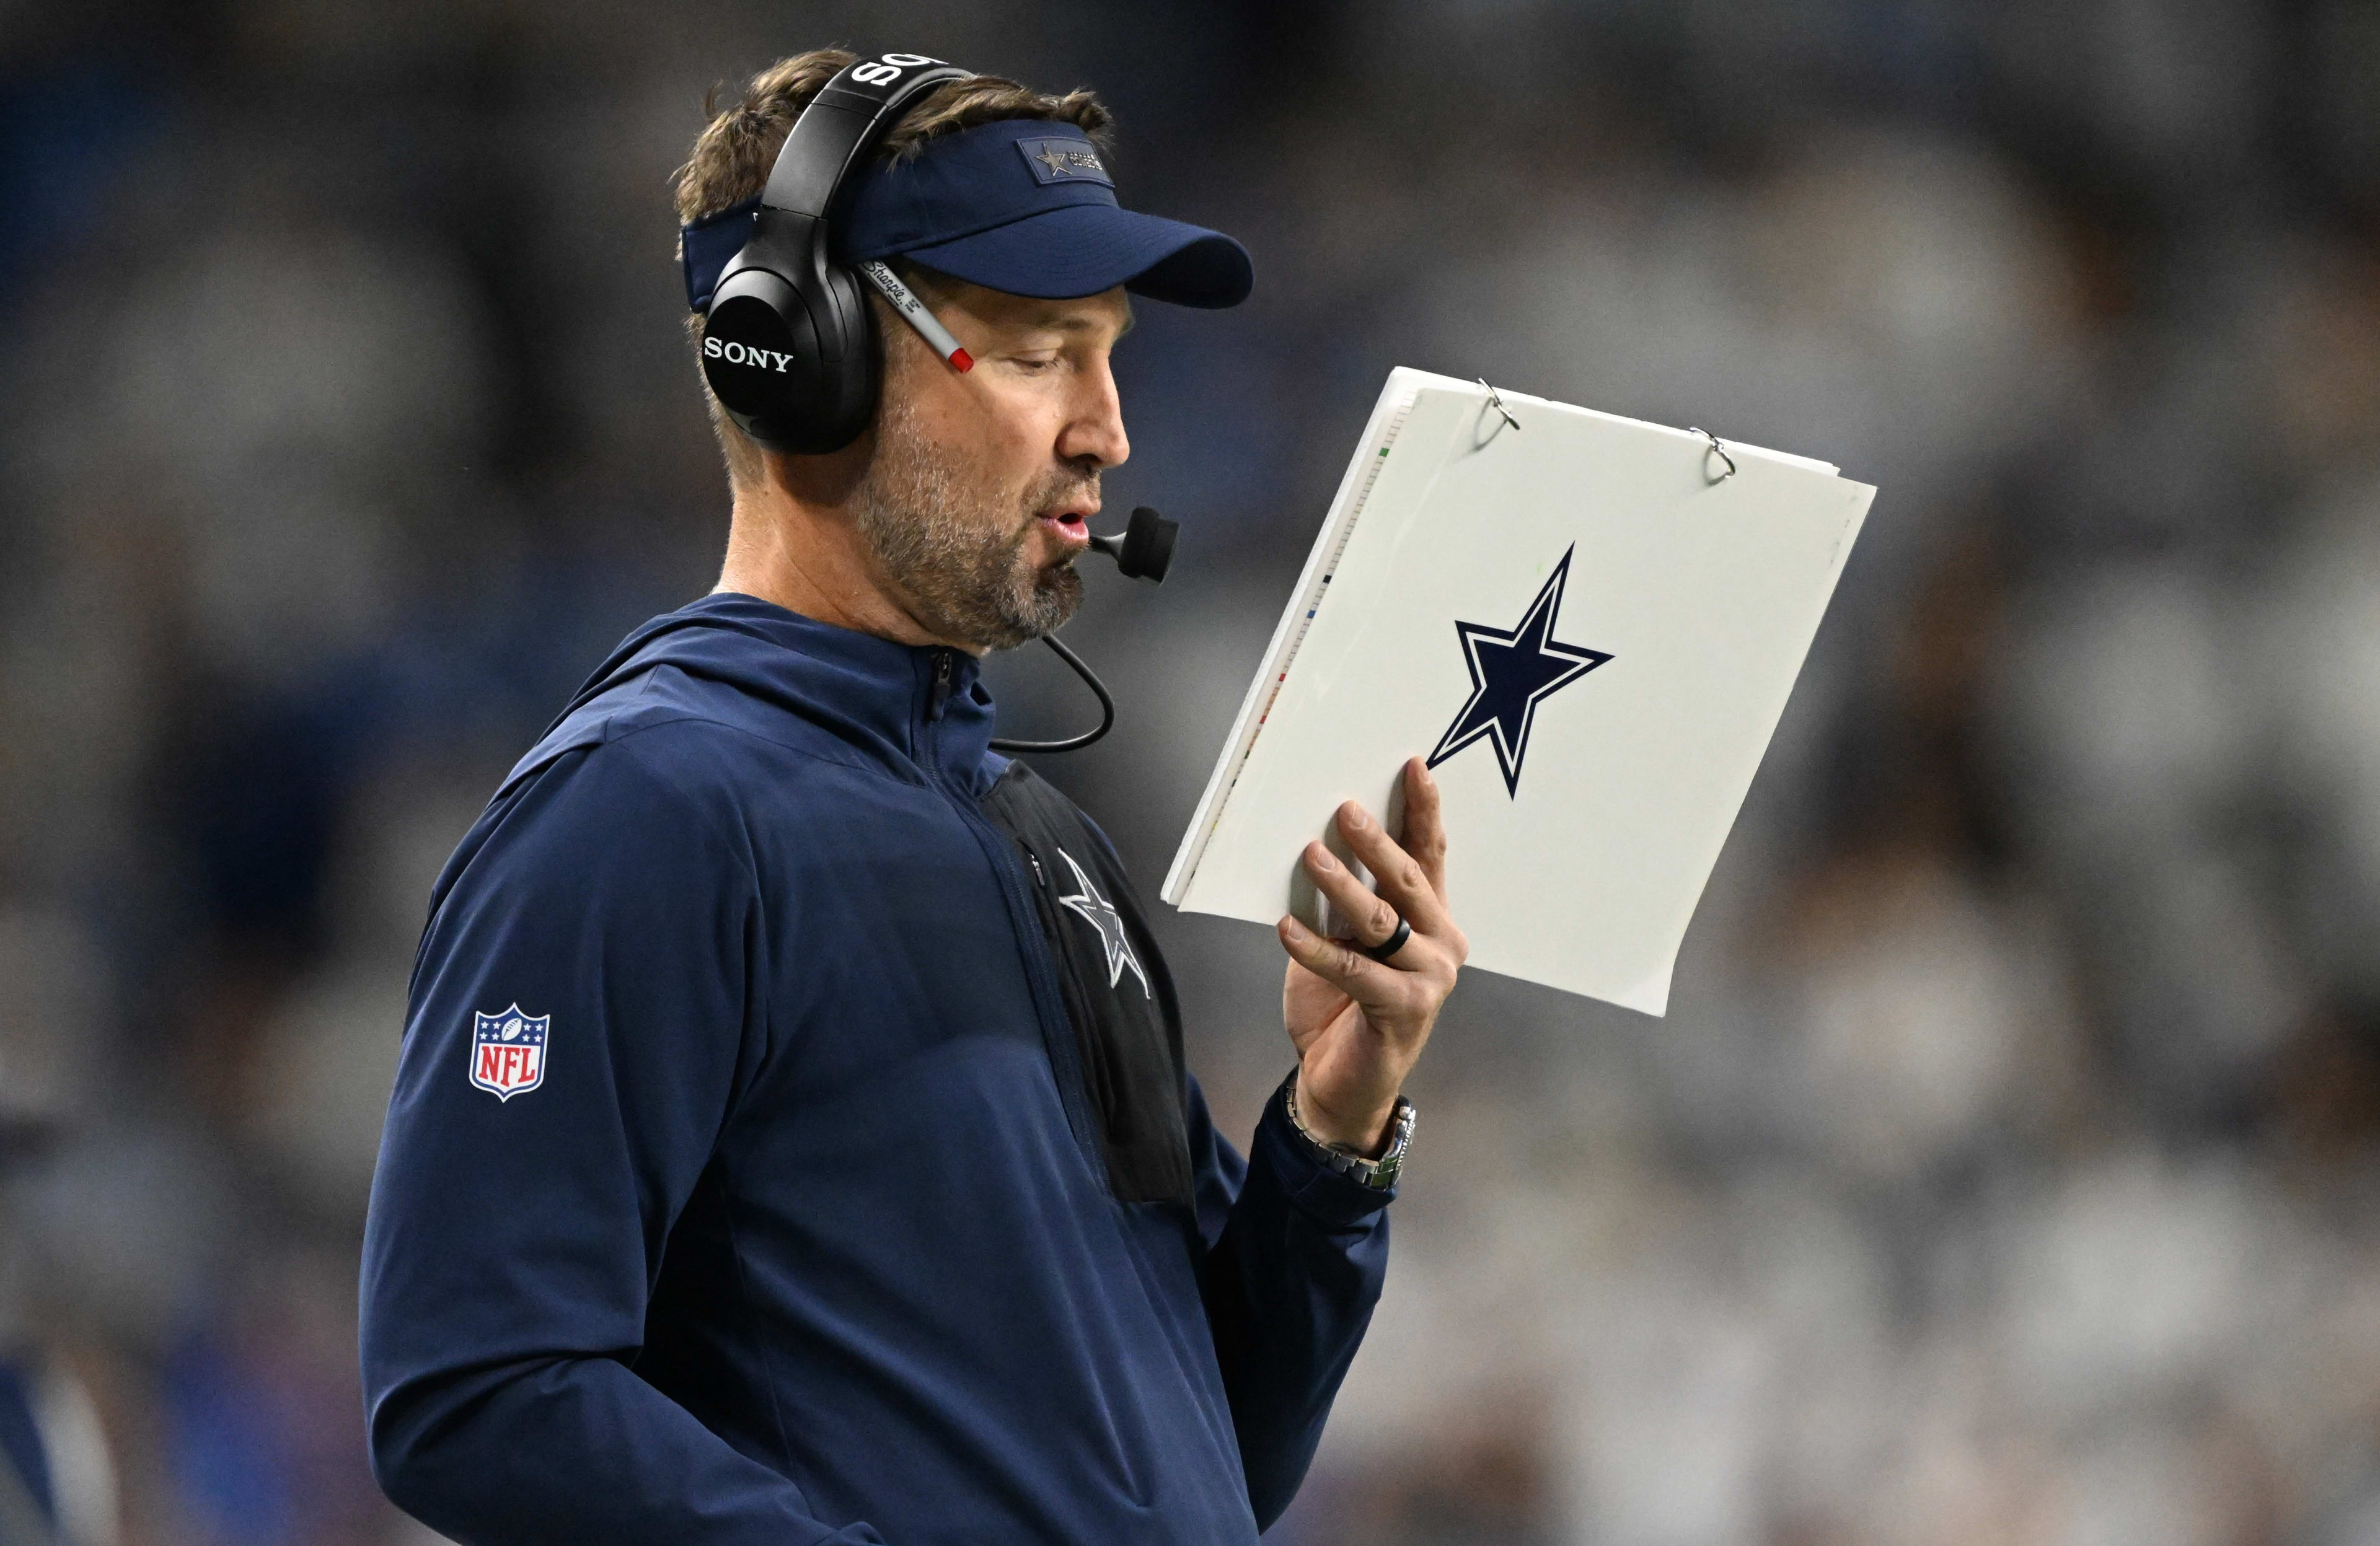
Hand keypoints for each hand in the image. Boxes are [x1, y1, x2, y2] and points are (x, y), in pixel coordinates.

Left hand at [1277, 757, 1467, 1153]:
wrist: (1340, 1084)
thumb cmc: (1340, 1005)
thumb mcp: (1341, 941)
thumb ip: (1342, 901)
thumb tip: (1315, 843)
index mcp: (1432, 920)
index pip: (1429, 855)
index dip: (1422, 811)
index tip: (1411, 767)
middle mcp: (1441, 944)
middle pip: (1408, 881)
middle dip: (1376, 842)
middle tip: (1345, 809)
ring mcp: (1429, 979)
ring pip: (1381, 922)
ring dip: (1342, 886)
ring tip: (1310, 854)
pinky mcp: (1404, 1010)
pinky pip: (1354, 969)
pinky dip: (1317, 948)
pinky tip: (1285, 928)